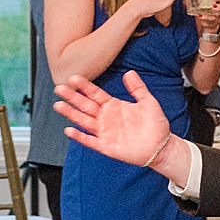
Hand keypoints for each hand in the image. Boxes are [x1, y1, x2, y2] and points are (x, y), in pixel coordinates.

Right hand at [56, 71, 170, 166]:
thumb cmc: (155, 125)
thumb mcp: (148, 102)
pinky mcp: (106, 146)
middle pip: (85, 105)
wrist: (161, 146)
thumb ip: (138, 88)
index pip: (96, 93)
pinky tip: (69, 130)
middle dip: (72, 97)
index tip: (74, 77)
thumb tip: (129, 72)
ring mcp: (104, 132)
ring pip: (83, 121)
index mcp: (113, 105)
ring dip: (71, 113)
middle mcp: (106, 117)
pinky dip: (79, 136)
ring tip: (58, 105)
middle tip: (59, 88)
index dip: (85, 86)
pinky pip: (90, 140)